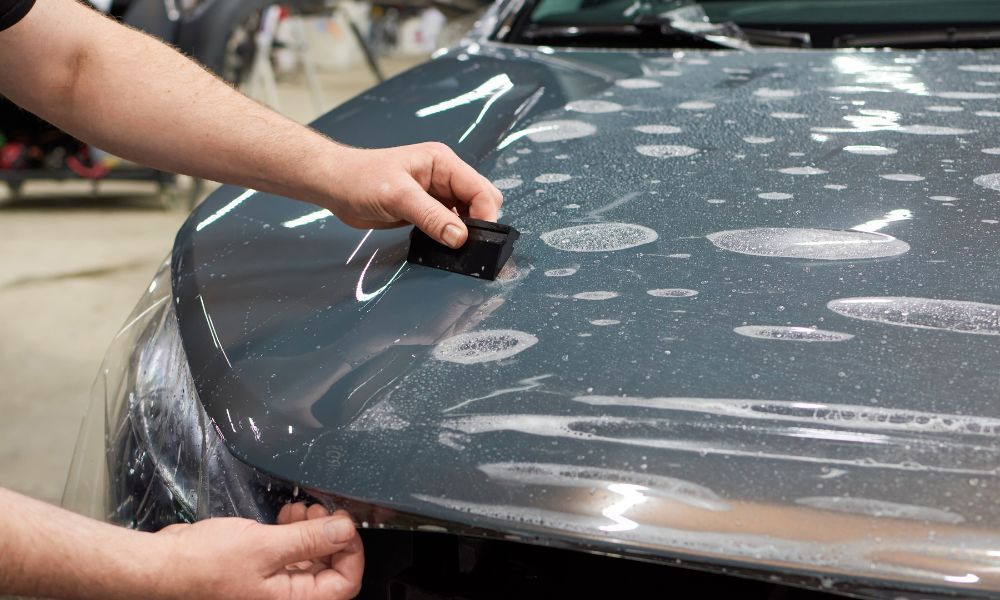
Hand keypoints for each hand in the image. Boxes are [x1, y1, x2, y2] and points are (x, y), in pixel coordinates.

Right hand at [156, 503, 362, 599]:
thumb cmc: (202, 566)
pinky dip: (293, 534)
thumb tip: (345, 530)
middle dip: (330, 536)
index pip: (344, 584)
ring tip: (301, 510)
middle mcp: (284, 598)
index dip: (351, 551)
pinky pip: (289, 556)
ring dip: (311, 531)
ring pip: (309, 560)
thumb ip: (309, 539)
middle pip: (329, 570)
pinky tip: (286, 517)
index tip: (345, 523)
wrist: (162, 567)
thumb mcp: (265, 547)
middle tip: (320, 510)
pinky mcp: (259, 572)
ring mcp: (271, 587)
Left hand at [325, 142, 502, 248]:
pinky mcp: (426, 209)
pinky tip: (442, 246)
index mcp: (443, 162)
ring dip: (465, 232)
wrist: (334, 185)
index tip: (479, 240)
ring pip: (467, 215)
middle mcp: (444, 176)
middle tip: (468, 247)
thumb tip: (460, 238)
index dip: (485, 215)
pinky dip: (450, 236)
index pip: (480, 189)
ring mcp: (436, 193)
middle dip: (480, 223)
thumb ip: (431, 216)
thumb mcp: (398, 196)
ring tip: (456, 250)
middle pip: (480, 201)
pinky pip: (449, 224)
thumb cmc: (360, 179)